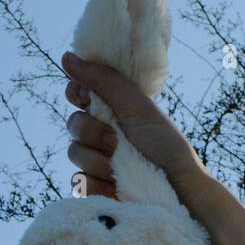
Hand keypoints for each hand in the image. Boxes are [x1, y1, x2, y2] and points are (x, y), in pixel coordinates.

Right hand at [62, 51, 216, 215]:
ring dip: (98, 159)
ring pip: (74, 153)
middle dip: (93, 132)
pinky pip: (80, 181)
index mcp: (111, 108)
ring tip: (121, 166)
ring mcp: (96, 160)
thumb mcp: (136, 105)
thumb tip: (67, 56)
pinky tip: (117, 186)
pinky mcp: (95, 187)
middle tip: (116, 140)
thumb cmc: (164, 142)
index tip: (87, 97)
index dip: (77, 93)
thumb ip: (102, 79)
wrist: (178, 187)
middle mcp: (101, 132)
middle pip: (73, 124)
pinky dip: (99, 183)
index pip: (77, 93)